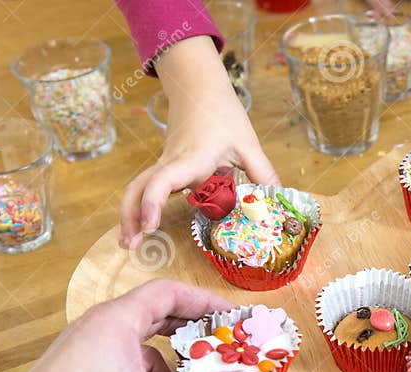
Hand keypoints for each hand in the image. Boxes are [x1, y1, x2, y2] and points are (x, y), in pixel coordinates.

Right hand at [119, 37, 279, 249]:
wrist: (199, 87)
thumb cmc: (222, 112)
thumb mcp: (248, 143)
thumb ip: (263, 173)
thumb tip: (280, 201)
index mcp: (191, 158)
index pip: (163, 180)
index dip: (153, 202)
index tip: (150, 225)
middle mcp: (171, 163)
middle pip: (139, 189)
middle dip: (132, 217)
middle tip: (130, 245)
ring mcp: (166, 164)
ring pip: (138, 188)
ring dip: (131, 214)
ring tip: (130, 242)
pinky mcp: (167, 166)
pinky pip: (148, 186)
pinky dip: (142, 205)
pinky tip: (146, 224)